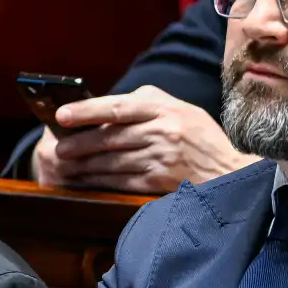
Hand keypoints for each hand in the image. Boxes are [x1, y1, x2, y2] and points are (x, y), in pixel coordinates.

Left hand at [32, 86, 258, 193]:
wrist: (230, 172)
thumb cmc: (199, 138)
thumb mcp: (179, 109)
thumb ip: (145, 104)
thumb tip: (104, 108)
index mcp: (164, 108)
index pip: (118, 106)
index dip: (87, 111)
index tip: (62, 115)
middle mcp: (162, 131)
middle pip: (110, 137)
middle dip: (79, 143)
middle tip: (57, 148)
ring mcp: (161, 158)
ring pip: (112, 161)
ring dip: (84, 165)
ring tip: (65, 166)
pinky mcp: (159, 182)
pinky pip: (121, 181)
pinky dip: (99, 182)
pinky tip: (84, 182)